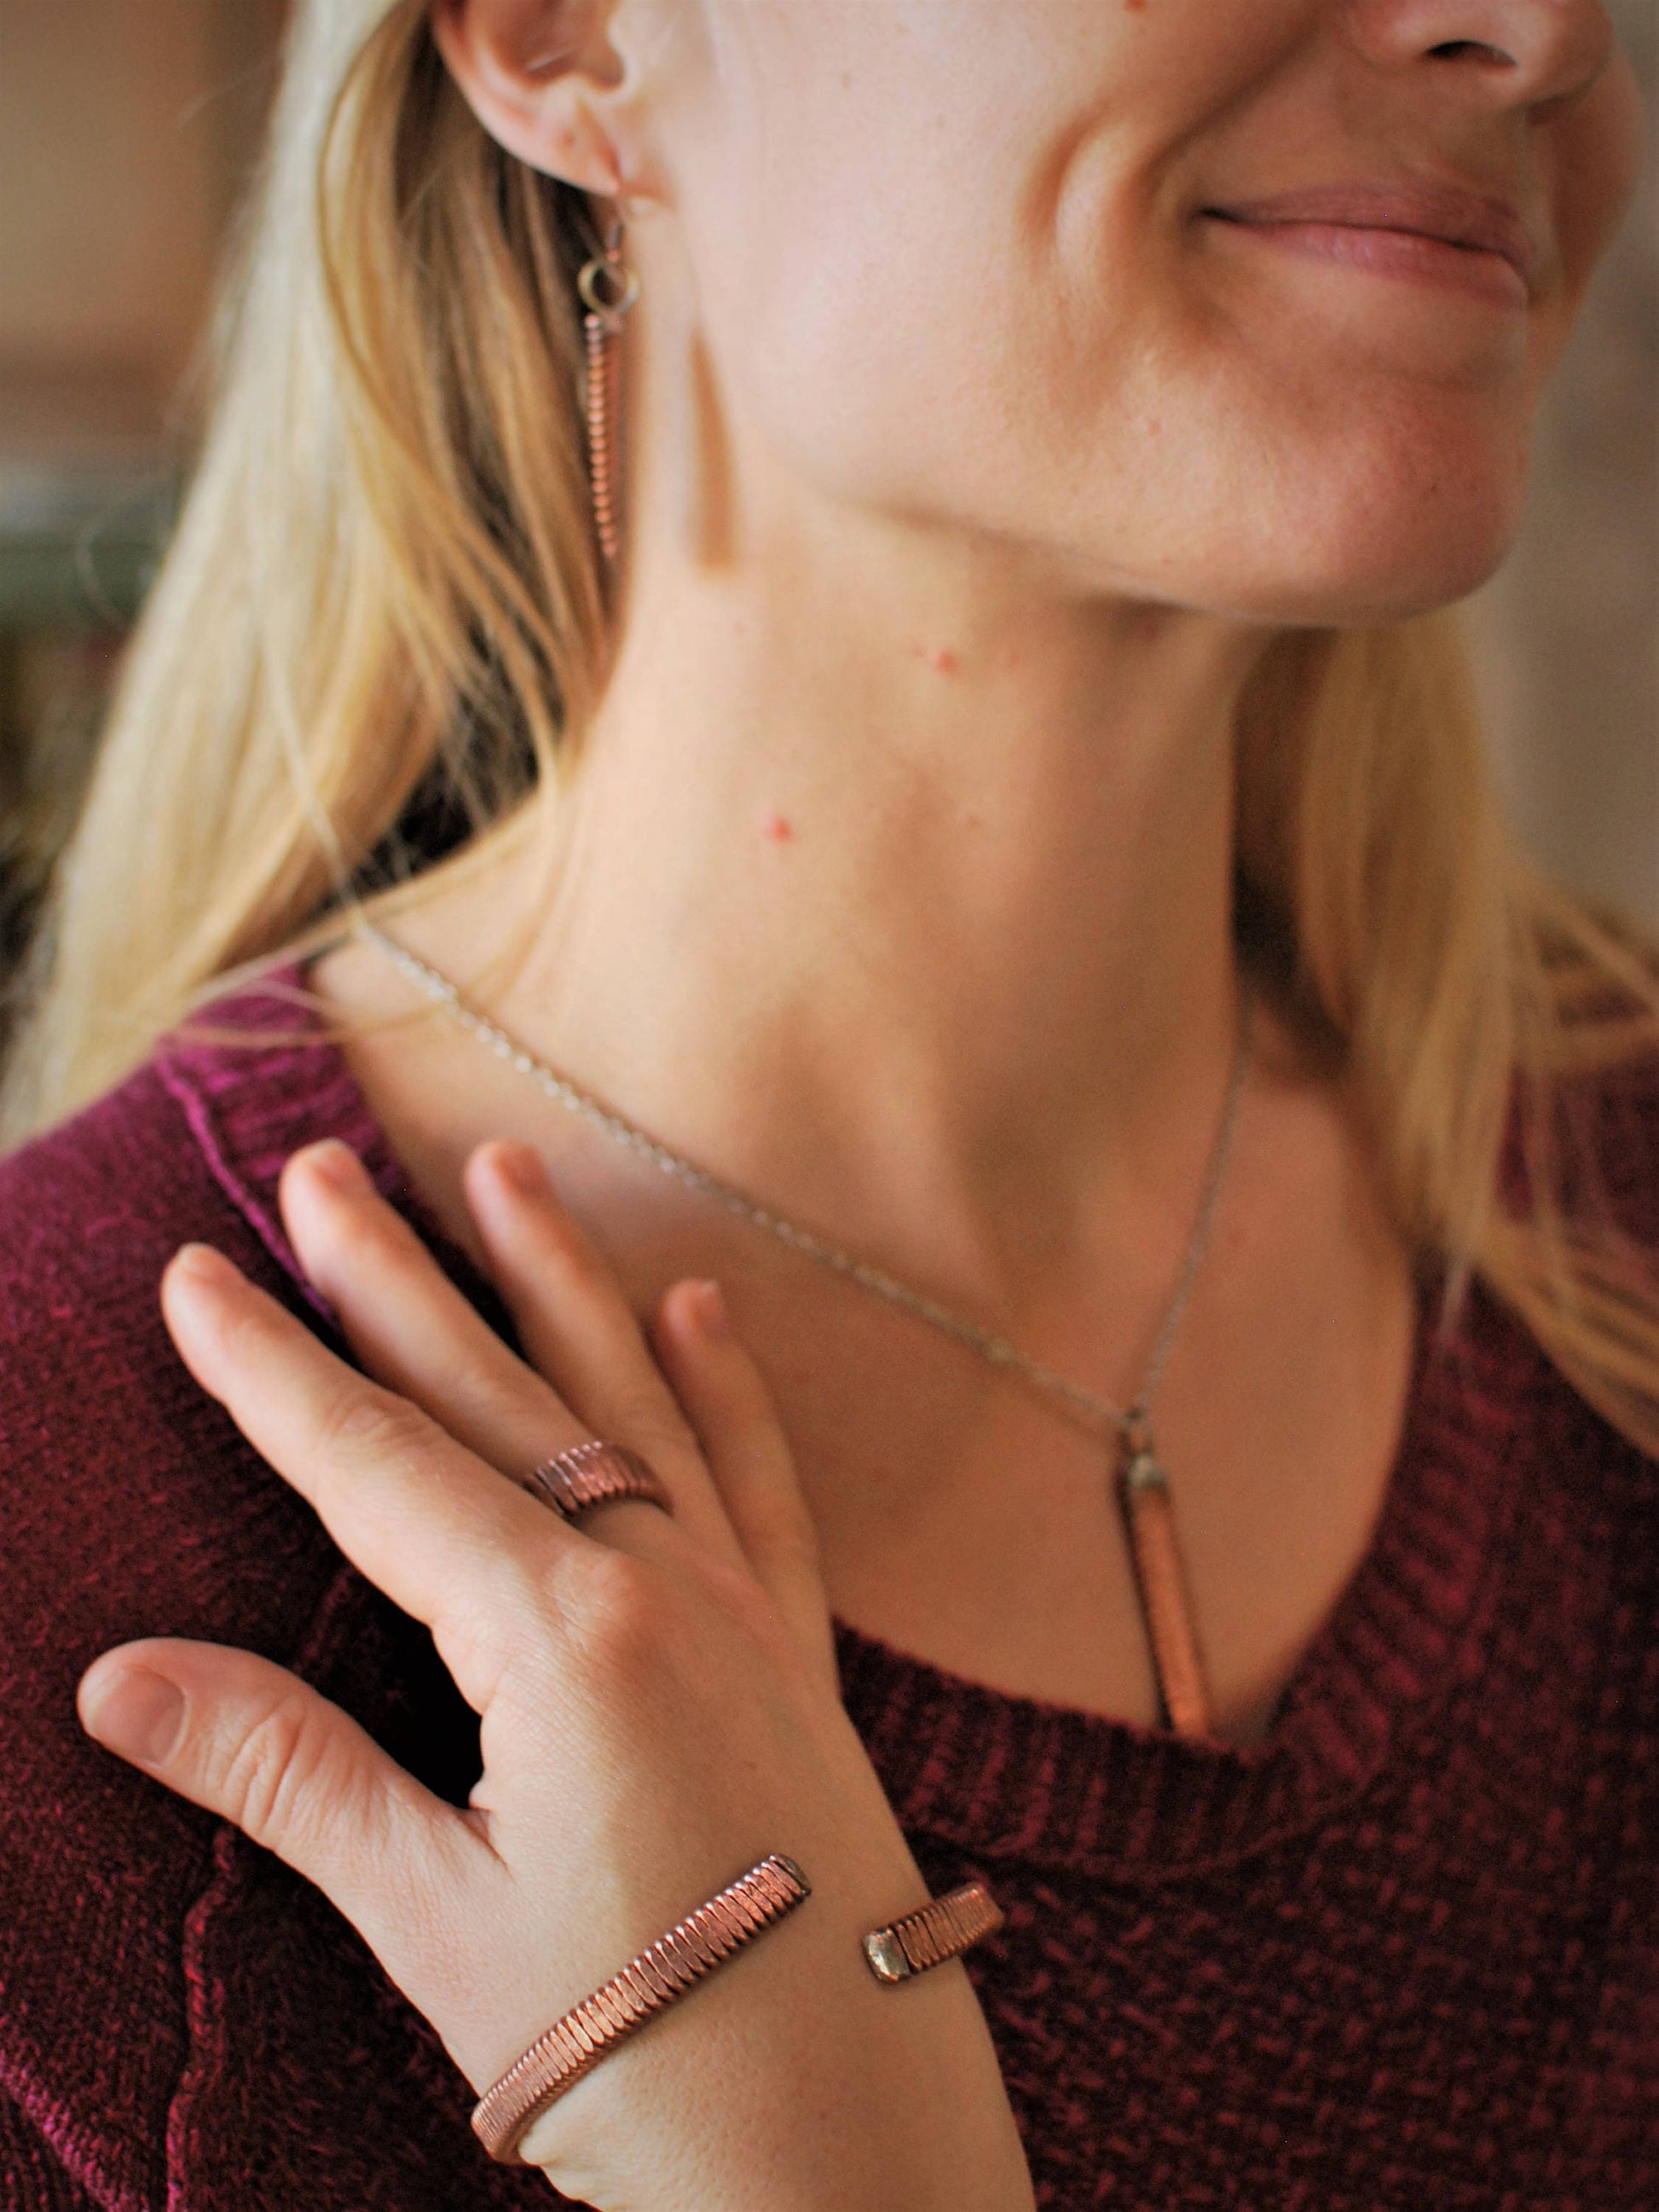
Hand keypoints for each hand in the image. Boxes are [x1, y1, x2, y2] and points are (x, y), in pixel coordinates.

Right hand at [76, 1138, 1032, 2210]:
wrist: (851, 2154)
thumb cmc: (639, 2048)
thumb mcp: (433, 1918)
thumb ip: (287, 1774)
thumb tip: (118, 1679)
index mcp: (560, 1636)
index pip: (381, 1468)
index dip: (275, 1370)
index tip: (203, 1273)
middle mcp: (662, 1583)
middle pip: (497, 1398)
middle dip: (395, 1281)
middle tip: (319, 1171)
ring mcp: (743, 1607)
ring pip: (632, 1400)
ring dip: (559, 1280)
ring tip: (505, 1169)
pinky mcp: (799, 1651)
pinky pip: (759, 1479)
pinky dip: (725, 1386)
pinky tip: (701, 1306)